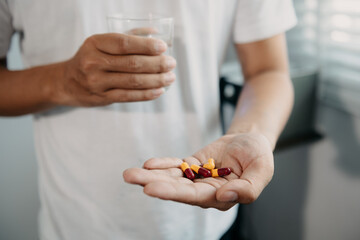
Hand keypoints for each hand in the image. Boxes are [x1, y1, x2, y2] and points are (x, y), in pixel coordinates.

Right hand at [56, 33, 175, 105]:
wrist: (68, 82)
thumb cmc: (92, 58)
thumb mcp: (103, 43)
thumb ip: (128, 36)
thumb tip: (156, 33)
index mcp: (95, 43)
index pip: (124, 43)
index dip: (146, 45)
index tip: (163, 47)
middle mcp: (94, 62)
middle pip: (132, 63)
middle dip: (157, 64)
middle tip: (172, 63)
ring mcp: (97, 82)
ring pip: (133, 81)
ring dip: (156, 80)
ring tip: (170, 77)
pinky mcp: (102, 98)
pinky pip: (129, 96)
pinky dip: (147, 94)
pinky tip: (160, 90)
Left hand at [123, 133, 273, 210]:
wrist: (250, 140)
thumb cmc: (258, 155)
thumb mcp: (262, 170)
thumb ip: (248, 188)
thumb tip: (223, 195)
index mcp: (223, 197)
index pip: (196, 197)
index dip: (175, 193)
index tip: (153, 189)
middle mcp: (206, 191)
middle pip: (177, 190)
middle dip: (154, 185)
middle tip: (131, 179)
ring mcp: (197, 178)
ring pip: (172, 179)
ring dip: (151, 176)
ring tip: (129, 174)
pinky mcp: (192, 165)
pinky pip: (176, 166)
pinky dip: (162, 164)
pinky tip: (148, 164)